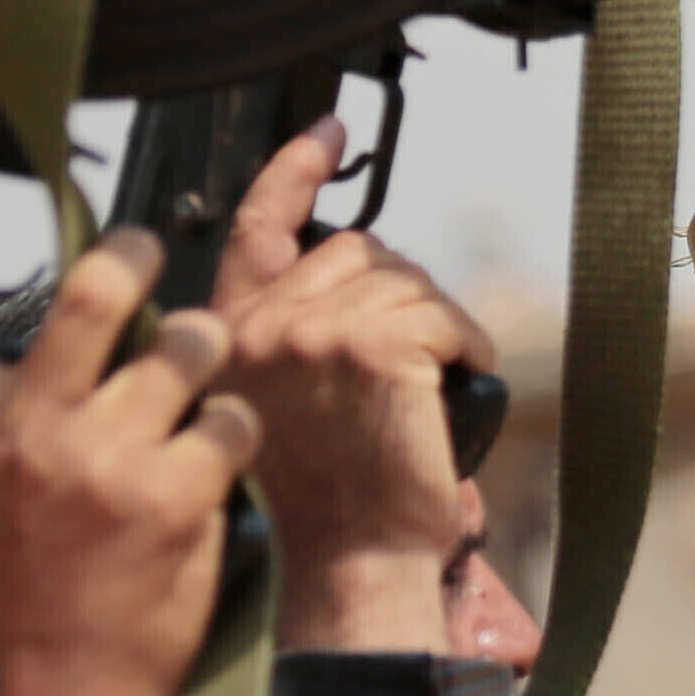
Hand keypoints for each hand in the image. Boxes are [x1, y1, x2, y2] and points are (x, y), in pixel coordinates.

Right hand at [0, 144, 259, 695]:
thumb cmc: (6, 607)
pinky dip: (236, 436)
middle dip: (137, 257)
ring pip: (191, 344)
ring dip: (206, 358)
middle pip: (99, 289)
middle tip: (148, 263)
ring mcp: (106, 460)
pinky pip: (234, 419)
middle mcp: (29, 432)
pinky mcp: (179, 495)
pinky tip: (214, 473)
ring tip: (191, 402)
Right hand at [209, 124, 497, 655]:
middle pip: (354, 250)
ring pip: (403, 281)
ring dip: (436, 324)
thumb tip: (358, 277)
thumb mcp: (280, 406)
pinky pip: (442, 315)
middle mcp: (258, 327)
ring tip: (432, 387)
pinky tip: (455, 388)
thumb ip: (291, 338)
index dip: (293, 169)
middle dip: (398, 290)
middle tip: (417, 354)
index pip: (254, 227)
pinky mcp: (369, 347)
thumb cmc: (324, 506)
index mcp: (228, 337)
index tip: (328, 129)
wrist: (346, 566)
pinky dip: (466, 345)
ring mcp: (310, 333)